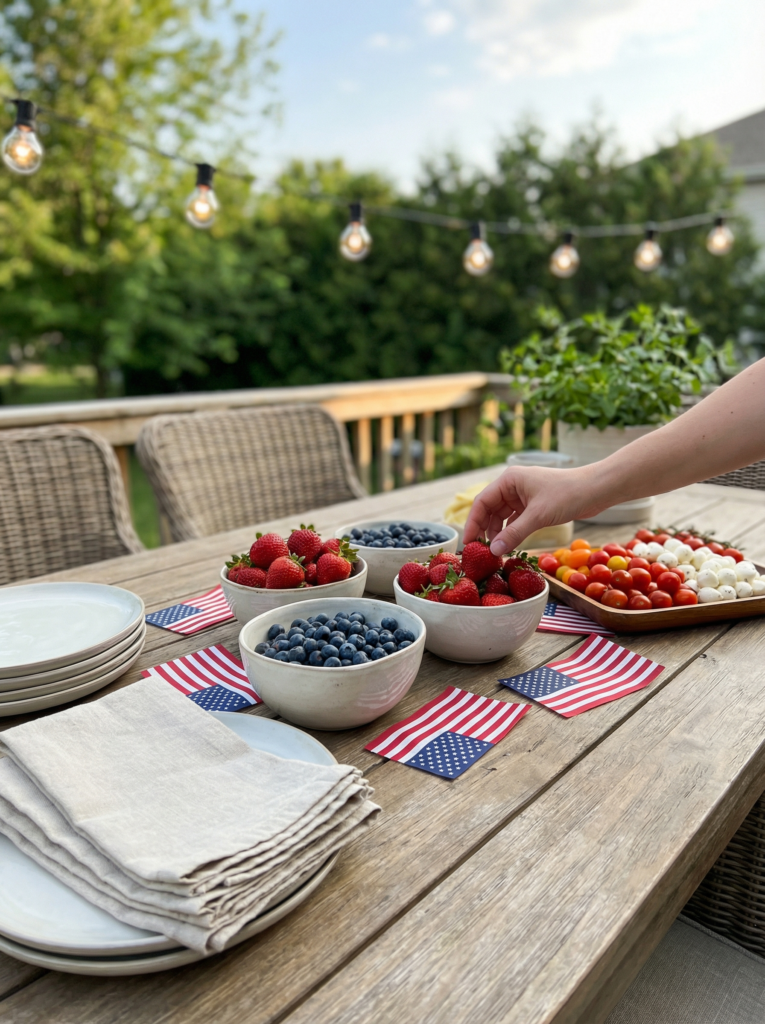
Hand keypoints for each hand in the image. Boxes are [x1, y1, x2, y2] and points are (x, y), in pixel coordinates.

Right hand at [463, 466, 607, 555]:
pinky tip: (509, 546)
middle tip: (479, 552)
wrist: (596, 490)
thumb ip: (514, 534)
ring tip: (494, 552)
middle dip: (484, 531)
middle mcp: (512, 486)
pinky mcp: (533, 506)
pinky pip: (515, 521)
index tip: (468, 544)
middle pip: (489, 510)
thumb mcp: (538, 516)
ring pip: (501, 517)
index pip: (482, 502)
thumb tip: (494, 552)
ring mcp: (523, 496)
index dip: (472, 523)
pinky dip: (510, 533)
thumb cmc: (568, 494)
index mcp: (509, 480)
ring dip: (497, 534)